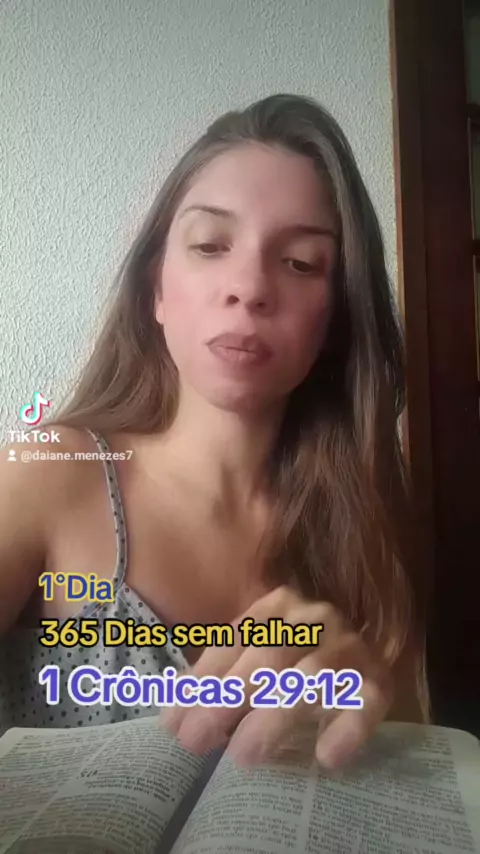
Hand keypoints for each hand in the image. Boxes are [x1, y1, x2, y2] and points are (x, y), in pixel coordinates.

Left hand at [161, 586, 392, 768]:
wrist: (360, 657)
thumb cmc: (293, 661)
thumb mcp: (254, 660)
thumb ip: (218, 682)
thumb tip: (171, 721)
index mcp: (278, 606)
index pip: (233, 641)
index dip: (202, 682)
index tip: (174, 724)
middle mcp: (314, 617)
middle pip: (268, 655)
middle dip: (228, 697)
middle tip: (197, 740)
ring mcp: (350, 644)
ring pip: (312, 675)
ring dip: (275, 715)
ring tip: (243, 755)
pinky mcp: (379, 678)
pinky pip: (367, 701)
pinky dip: (349, 727)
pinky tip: (327, 756)